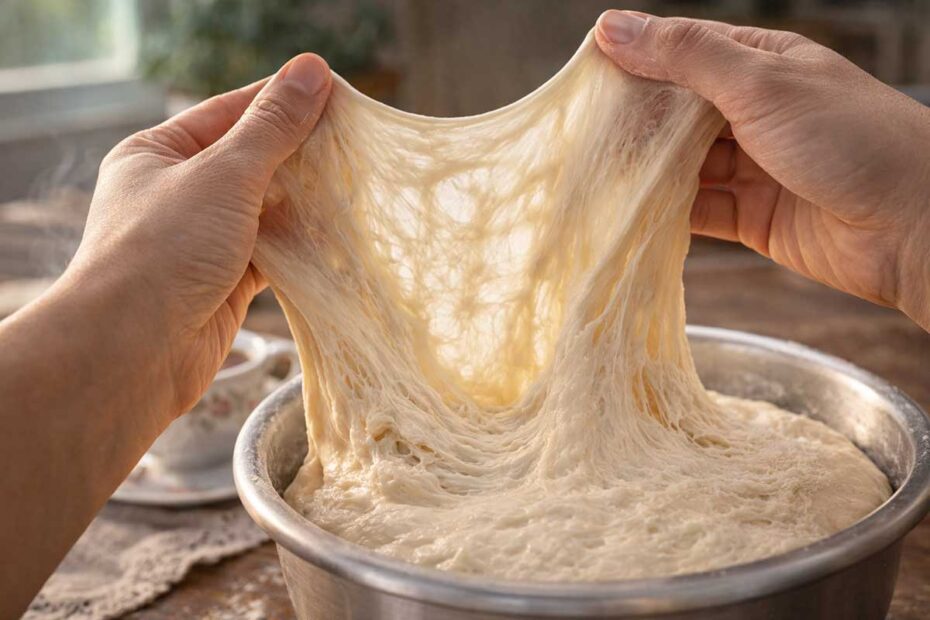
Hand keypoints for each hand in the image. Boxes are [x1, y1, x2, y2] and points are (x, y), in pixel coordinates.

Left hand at [70, 53, 331, 413]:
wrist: (133, 352)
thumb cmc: (164, 250)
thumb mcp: (223, 174)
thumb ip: (273, 127)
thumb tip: (312, 70)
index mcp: (158, 153)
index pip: (230, 112)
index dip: (282, 101)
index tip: (334, 93)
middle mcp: (177, 193)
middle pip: (250, 161)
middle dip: (299, 155)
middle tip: (354, 142)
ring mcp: (201, 240)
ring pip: (264, 210)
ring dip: (303, 202)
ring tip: (354, 184)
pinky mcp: (224, 282)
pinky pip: (271, 253)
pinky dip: (300, 245)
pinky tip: (335, 234)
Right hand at [596, 11, 929, 329]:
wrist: (915, 227)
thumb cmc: (851, 139)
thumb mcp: (761, 83)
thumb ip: (685, 57)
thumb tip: (613, 27)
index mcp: (763, 64)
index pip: (684, 52)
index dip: (634, 60)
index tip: (584, 78)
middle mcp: (756, 112)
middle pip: (678, 113)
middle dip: (635, 123)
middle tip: (582, 136)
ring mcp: (755, 165)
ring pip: (683, 164)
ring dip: (646, 172)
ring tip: (598, 178)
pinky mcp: (753, 215)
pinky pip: (698, 210)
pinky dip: (667, 213)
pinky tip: (634, 214)